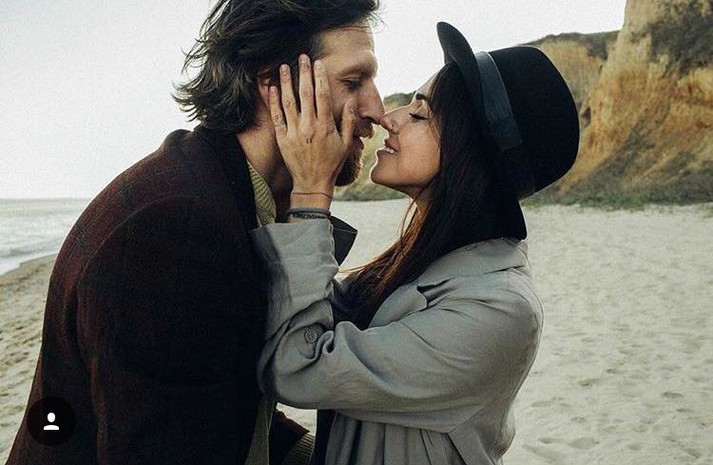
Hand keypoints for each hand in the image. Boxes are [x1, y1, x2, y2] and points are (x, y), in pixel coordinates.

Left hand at [269, 55, 355, 199]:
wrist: (312, 183)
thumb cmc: (331, 163)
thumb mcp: (346, 143)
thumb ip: (349, 121)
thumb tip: (352, 101)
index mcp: (325, 126)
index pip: (323, 95)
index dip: (320, 77)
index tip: (318, 64)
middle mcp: (309, 126)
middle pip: (305, 94)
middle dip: (304, 73)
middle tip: (302, 58)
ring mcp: (294, 132)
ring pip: (288, 102)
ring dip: (286, 83)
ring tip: (283, 67)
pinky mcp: (282, 139)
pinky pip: (277, 117)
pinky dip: (273, 101)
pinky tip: (272, 88)